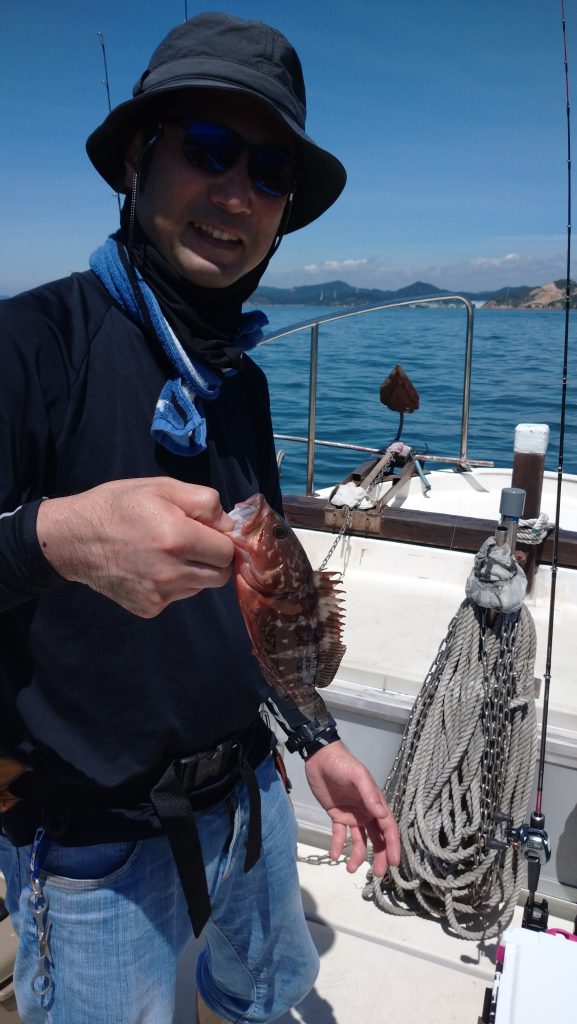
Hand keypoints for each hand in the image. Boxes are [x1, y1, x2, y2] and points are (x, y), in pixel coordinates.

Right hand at [36, 477, 234, 617]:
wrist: (74, 539)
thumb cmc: (119, 506)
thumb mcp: (162, 487)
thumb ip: (205, 502)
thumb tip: (229, 525)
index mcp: (178, 538)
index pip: (227, 551)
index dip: (221, 539)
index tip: (207, 531)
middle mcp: (171, 572)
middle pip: (220, 576)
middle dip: (213, 559)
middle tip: (192, 542)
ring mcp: (159, 594)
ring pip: (200, 587)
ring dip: (193, 571)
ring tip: (166, 552)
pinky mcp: (149, 608)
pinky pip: (177, 597)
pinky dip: (173, 584)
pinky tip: (151, 567)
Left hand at [304, 741, 399, 876]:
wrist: (320, 757)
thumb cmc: (342, 764)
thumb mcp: (358, 776)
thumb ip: (369, 795)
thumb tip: (381, 815)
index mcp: (375, 802)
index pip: (388, 828)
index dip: (392, 845)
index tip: (393, 862)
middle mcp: (366, 811)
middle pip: (376, 838)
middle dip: (378, 856)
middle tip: (376, 874)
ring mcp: (352, 814)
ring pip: (358, 840)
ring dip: (356, 855)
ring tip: (350, 869)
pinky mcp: (337, 815)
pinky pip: (339, 834)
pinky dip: (337, 846)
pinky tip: (334, 856)